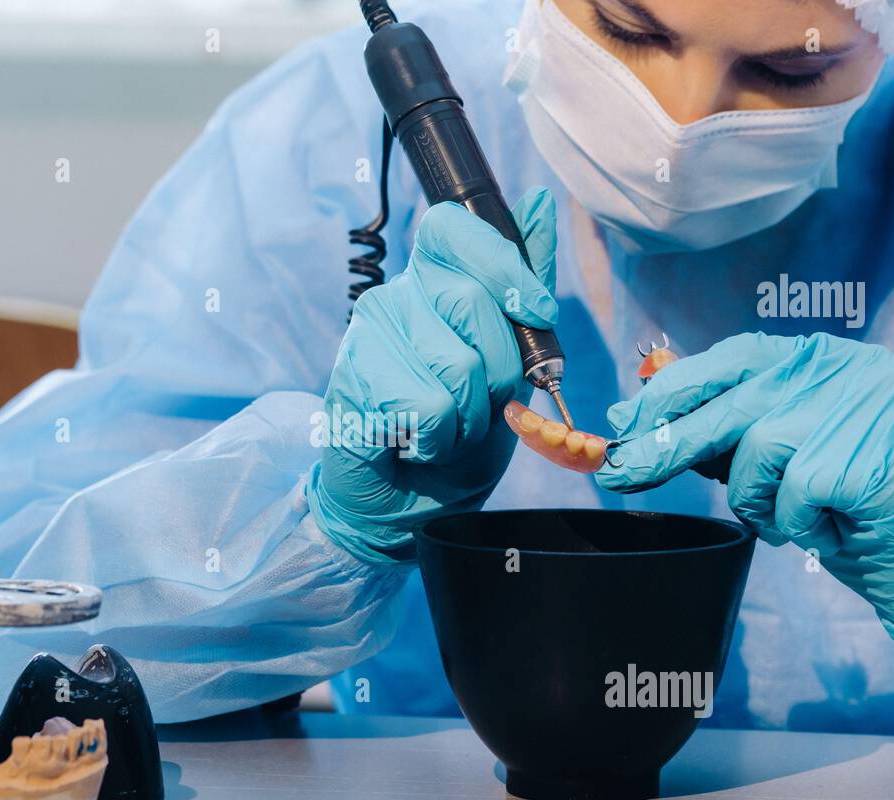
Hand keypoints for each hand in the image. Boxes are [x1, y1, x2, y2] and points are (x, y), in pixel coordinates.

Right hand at [307, 188, 557, 562]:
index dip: (504, 267)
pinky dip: (438, 440)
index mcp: (433, 281)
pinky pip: (428, 407)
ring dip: (469, 418)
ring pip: (457, 365)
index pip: (457, 227)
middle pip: (472, 303)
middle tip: (477, 406)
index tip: (536, 316)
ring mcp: (367, 337)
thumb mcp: (510, 364)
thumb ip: (524, 288)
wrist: (407, 503)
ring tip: (444, 429)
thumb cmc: (456, 434)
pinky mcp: (352, 381)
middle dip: (500, 374)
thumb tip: (542, 202)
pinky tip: (414, 442)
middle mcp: (395, 296)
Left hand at [597, 332, 893, 646]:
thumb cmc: (850, 505)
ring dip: (760, 502)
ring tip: (798, 515)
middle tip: (621, 475)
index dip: (671, 394)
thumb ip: (728, 422)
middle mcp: (847, 369)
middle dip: (665, 446)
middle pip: (728, 405)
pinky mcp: (870, 458)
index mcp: (822, 357)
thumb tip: (644, 405)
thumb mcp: (783, 453)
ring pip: (755, 455)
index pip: (729, 361)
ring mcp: (864, 409)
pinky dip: (798, 526)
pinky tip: (833, 526)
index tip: (625, 424)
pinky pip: (790, 498)